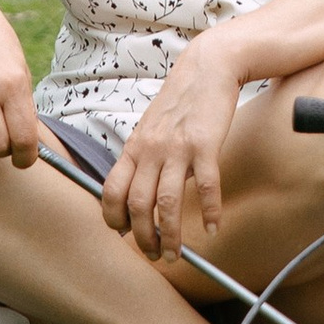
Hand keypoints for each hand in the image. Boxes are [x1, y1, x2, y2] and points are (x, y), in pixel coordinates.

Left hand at [104, 41, 244, 261]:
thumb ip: (143, 157)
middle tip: (154, 255)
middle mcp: (150, 149)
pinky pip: (205, 186)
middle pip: (137, 204)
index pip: (111, 191)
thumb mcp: (151, 127)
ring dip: (170, 235)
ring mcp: (177, 147)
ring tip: (176, 254)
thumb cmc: (181, 101)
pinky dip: (208, 212)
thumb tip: (139, 193)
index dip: (114, 219)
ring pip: (167, 203)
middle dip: (143, 237)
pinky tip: (213, 227)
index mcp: (134, 147)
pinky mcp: (205, 144)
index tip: (125, 235)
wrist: (208, 67)